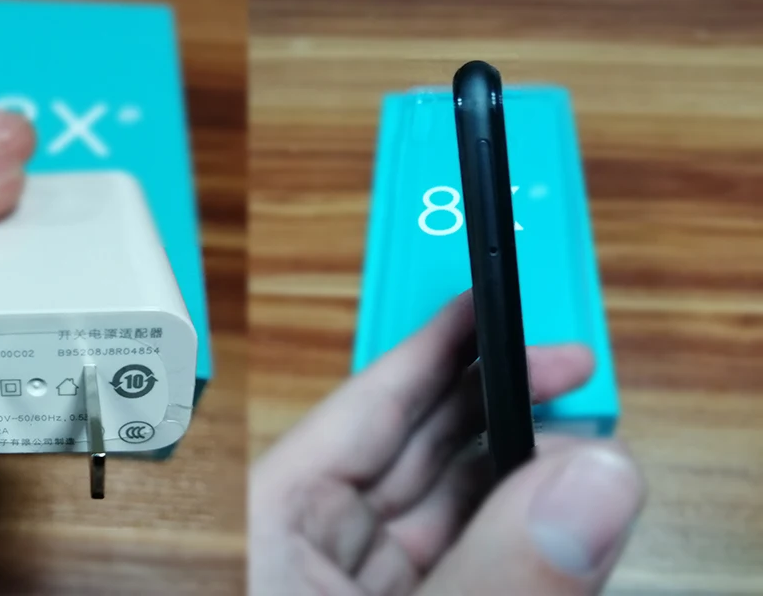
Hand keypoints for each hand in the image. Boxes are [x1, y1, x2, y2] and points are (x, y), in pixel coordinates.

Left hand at [251, 291, 645, 595]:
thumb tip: (597, 479)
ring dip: (509, 474)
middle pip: (409, 445)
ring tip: (577, 449)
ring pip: (435, 505)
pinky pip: (445, 558)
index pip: (365, 402)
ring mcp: (336, 576)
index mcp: (271, 518)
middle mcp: (303, 537)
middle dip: (492, 405)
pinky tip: (544, 519)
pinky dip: (500, 539)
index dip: (437, 344)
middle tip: (568, 373)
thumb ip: (494, 566)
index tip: (496, 300)